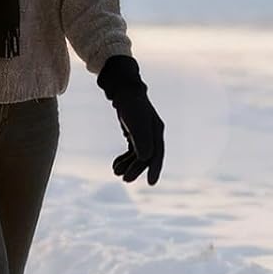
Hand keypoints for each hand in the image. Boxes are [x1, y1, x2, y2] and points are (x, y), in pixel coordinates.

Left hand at [97, 54, 164, 186]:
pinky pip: (132, 150)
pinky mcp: (135, 133)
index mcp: (156, 131)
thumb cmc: (131, 104)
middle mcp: (152, 134)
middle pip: (146, 156)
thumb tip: (145, 158)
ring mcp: (144, 133)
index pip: (157, 154)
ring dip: (128, 165)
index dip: (154, 169)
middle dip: (136, 169)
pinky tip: (115, 165)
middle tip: (125, 180)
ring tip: (116, 172)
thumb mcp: (136, 122)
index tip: (150, 183)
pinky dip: (125, 159)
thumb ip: (142, 140)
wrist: (123, 89)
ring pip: (138, 155)